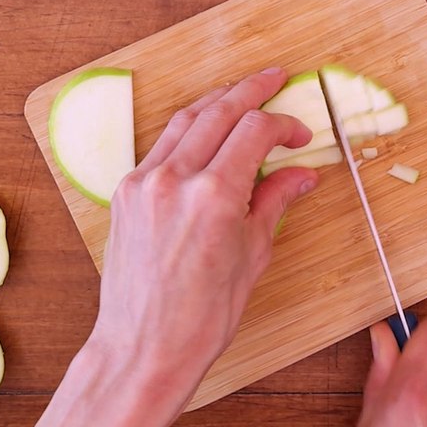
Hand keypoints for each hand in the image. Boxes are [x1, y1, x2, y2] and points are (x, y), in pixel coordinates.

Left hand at [94, 67, 319, 401]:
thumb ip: (274, 203)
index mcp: (213, 196)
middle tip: (275, 78)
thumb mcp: (252, 256)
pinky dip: (187, 133)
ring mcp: (144, 183)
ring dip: (216, 103)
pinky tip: (204, 134)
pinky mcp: (126, 193)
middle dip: (251, 91)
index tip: (299, 136)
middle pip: (218, 111)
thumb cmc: (201, 317)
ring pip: (184, 121)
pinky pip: (161, 147)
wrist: (143, 349)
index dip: (283, 125)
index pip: (254, 131)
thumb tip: (300, 175)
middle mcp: (174, 180)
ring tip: (241, 95)